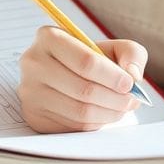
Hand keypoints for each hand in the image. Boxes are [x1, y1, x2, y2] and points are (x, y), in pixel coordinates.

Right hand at [17, 26, 146, 132]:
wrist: (65, 74)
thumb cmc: (91, 59)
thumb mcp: (113, 47)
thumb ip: (131, 53)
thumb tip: (132, 76)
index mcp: (49, 37)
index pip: (85, 61)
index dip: (112, 76)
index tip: (130, 83)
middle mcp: (33, 63)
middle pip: (83, 89)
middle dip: (115, 98)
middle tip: (132, 100)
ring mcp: (30, 92)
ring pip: (79, 111)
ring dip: (109, 113)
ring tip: (123, 108)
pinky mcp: (33, 116)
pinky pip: (72, 126)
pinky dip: (95, 123)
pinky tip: (105, 114)